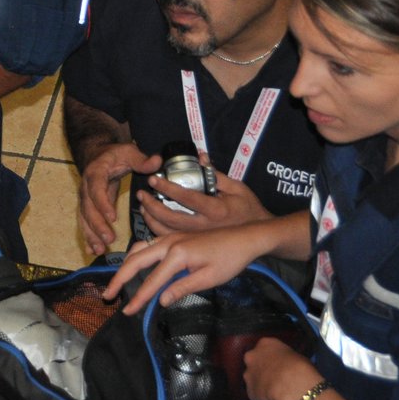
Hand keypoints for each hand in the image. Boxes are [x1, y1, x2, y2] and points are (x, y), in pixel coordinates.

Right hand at [78, 142, 156, 255]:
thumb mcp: (128, 152)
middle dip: (97, 225)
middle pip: (88, 209)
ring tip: (100, 250)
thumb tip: (156, 161)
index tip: (112, 217)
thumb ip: (141, 160)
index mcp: (95, 173)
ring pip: (85, 219)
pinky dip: (88, 237)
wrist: (98, 156)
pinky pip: (86, 223)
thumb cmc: (114, 155)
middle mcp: (86, 188)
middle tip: (109, 238)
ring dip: (91, 235)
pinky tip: (92, 250)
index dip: (102, 203)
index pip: (96, 189)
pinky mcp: (88, 208)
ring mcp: (85, 199)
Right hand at [101, 225, 269, 315]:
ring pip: (138, 249)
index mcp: (177, 254)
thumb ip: (182, 287)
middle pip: (135, 260)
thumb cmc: (230, 260)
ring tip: (117, 281)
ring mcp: (170, 237)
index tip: (126, 311)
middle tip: (108, 295)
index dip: (138, 298)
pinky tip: (135, 265)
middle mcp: (168, 243)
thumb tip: (161, 300)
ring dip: (125, 265)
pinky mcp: (173, 237)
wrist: (245, 237)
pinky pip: (147, 245)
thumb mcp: (209, 279)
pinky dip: (136, 256)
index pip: (152, 280)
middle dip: (120, 278)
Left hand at [137, 157, 271, 237]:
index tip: (153, 178)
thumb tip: (200, 157)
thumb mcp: (237, 187)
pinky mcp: (195, 243)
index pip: (186, 197)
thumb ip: (216, 174)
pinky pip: (172, 239)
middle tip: (142, 193)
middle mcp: (204, 225)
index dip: (167, 187)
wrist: (256, 234)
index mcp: (215, 209)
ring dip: (151, 219)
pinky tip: (151, 220)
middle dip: (152, 206)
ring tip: (143, 205)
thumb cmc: (247, 208)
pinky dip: (157, 230)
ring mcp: (198, 237)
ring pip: (167, 232)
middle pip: (170, 218)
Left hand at [243, 337, 320, 399]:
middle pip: (254, 361)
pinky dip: (262, 395)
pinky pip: (255, 392)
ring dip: (260, 382)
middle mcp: (251, 356)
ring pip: (252, 377)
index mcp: (265, 343)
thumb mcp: (296, 356)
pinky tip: (272, 399)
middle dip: (261, 368)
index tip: (279, 363)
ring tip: (274, 390)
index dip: (273, 357)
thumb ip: (284, 358)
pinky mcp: (249, 391)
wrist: (293, 388)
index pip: (265, 347)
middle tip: (274, 376)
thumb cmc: (300, 368)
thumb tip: (284, 364)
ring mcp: (248, 374)